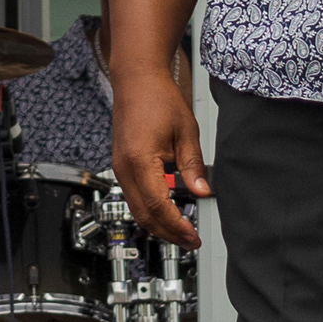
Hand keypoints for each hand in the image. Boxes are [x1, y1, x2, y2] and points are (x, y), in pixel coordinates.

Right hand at [107, 65, 209, 247]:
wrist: (136, 80)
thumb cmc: (158, 99)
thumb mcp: (186, 132)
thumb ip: (193, 166)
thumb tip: (203, 192)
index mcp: (140, 160)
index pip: (159, 206)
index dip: (177, 225)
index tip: (193, 235)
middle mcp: (124, 167)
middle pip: (143, 214)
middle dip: (167, 233)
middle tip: (190, 241)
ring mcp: (119, 167)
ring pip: (136, 208)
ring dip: (158, 224)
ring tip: (181, 232)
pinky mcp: (122, 165)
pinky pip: (133, 196)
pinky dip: (150, 210)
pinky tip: (167, 213)